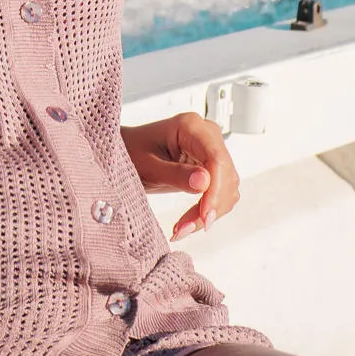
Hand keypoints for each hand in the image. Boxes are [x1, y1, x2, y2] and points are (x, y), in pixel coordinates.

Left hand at [120, 111, 239, 240]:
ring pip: (227, 188)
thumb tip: (204, 183)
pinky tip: (189, 222)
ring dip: (209, 212)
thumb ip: (175, 174)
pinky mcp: (211, 167)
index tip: (205, 216)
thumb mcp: (147, 166)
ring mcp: (211, 150)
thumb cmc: (130, 152)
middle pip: (225, 175)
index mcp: (190, 126)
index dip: (215, 189)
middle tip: (185, 229)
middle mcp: (206, 134)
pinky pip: (221, 193)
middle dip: (210, 206)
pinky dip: (208, 211)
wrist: (126, 153)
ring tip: (182, 228)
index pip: (215, 158)